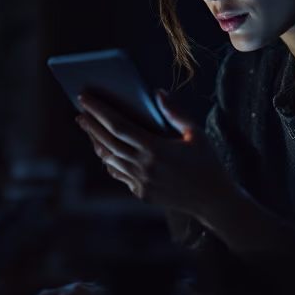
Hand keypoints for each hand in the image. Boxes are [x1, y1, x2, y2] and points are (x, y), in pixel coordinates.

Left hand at [77, 90, 233, 218]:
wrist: (214, 201)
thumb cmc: (207, 163)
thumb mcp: (197, 134)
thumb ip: (175, 113)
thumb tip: (157, 93)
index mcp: (156, 149)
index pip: (118, 125)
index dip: (99, 110)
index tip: (84, 98)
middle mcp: (144, 167)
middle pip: (108, 141)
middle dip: (91, 124)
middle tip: (80, 112)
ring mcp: (140, 183)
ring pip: (109, 159)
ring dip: (96, 142)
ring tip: (89, 128)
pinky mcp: (141, 193)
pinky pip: (118, 173)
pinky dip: (109, 160)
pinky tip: (106, 150)